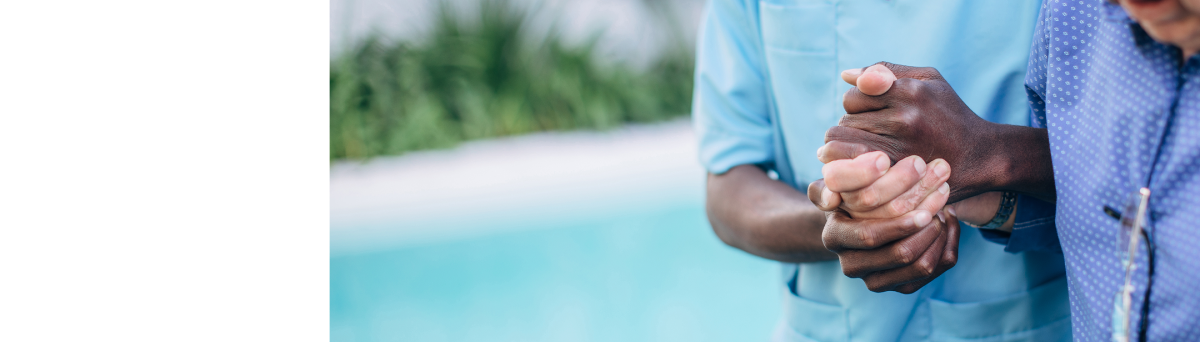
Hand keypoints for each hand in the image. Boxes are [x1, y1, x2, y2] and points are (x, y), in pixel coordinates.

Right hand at [807, 151, 958, 292]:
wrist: (858, 219)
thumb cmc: (850, 193)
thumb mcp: (834, 184)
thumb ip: (826, 186)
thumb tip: (831, 197)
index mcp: (834, 238)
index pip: (869, 237)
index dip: (899, 225)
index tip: (925, 210)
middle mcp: (851, 265)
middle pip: (900, 255)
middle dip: (928, 230)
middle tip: (941, 205)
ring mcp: (875, 280)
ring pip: (921, 267)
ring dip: (940, 238)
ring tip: (943, 212)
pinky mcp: (899, 286)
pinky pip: (934, 271)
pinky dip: (948, 246)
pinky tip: (948, 223)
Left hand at [825, 62, 1000, 202]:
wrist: (982, 156)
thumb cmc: (950, 114)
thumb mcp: (928, 80)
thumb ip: (886, 71)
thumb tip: (846, 75)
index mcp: (909, 91)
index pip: (853, 96)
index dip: (858, 106)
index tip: (871, 114)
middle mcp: (904, 118)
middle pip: (845, 122)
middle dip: (852, 128)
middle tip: (872, 135)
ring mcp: (901, 148)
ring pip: (847, 147)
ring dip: (851, 150)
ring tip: (869, 150)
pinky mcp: (898, 175)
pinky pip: (854, 169)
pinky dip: (854, 169)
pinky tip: (866, 168)